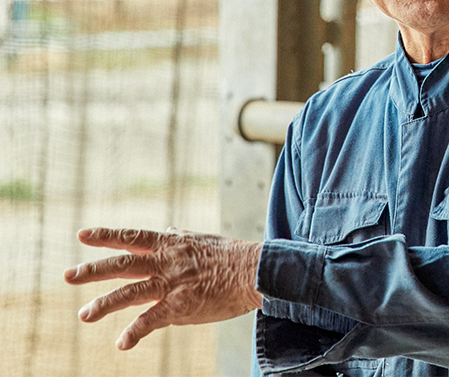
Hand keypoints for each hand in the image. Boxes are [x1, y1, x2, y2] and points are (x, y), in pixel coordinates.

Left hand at [64, 227, 263, 349]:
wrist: (256, 271)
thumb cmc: (235, 255)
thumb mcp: (204, 239)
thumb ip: (182, 236)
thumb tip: (169, 228)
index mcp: (172, 244)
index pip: (132, 236)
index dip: (106, 235)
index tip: (82, 234)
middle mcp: (167, 261)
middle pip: (122, 264)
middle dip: (92, 269)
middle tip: (67, 275)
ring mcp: (172, 284)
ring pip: (129, 293)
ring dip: (103, 305)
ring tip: (84, 315)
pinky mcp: (181, 306)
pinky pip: (150, 321)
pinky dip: (134, 333)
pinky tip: (122, 344)